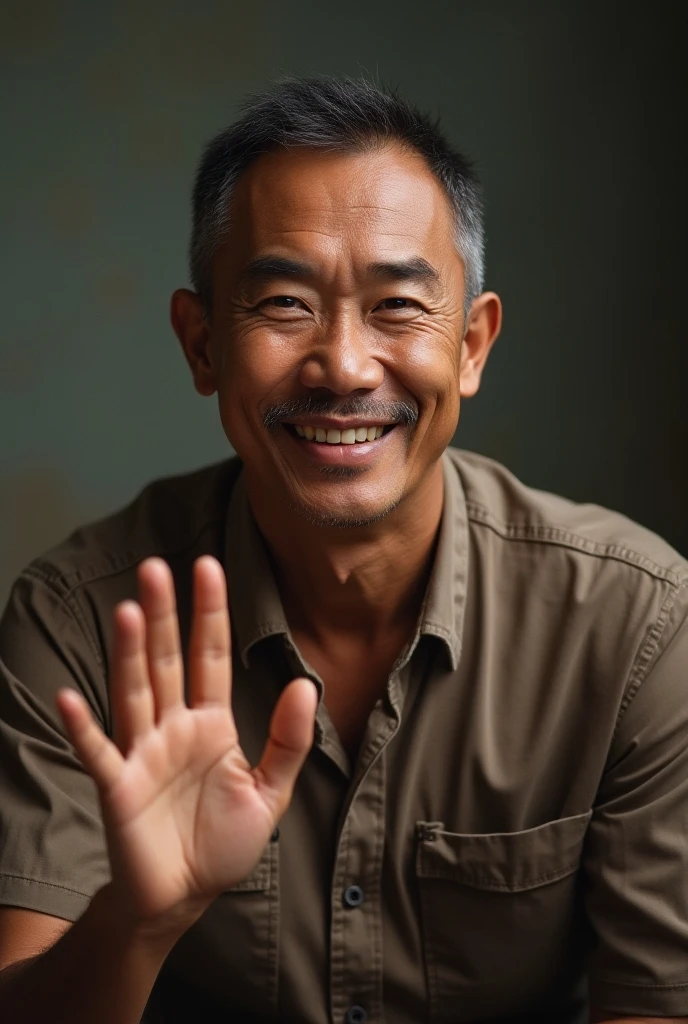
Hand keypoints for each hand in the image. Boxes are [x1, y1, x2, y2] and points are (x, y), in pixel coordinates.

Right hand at [56, 556, 316, 935]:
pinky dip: (83, 727)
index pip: (210, 655)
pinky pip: (98, 752)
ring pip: (135, 691)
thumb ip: (289, 740)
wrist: (184, 897)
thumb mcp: (270, 791)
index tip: (208, 567)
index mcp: (210, 722)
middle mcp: (173, 727)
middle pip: (166, 660)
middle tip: (156, 567)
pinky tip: (70, 697)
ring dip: (129, 653)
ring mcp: (142, 752)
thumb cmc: (223, 841)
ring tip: (127, 609)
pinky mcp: (118, 787)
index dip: (210, 613)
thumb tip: (307, 684)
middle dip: (163, 615)